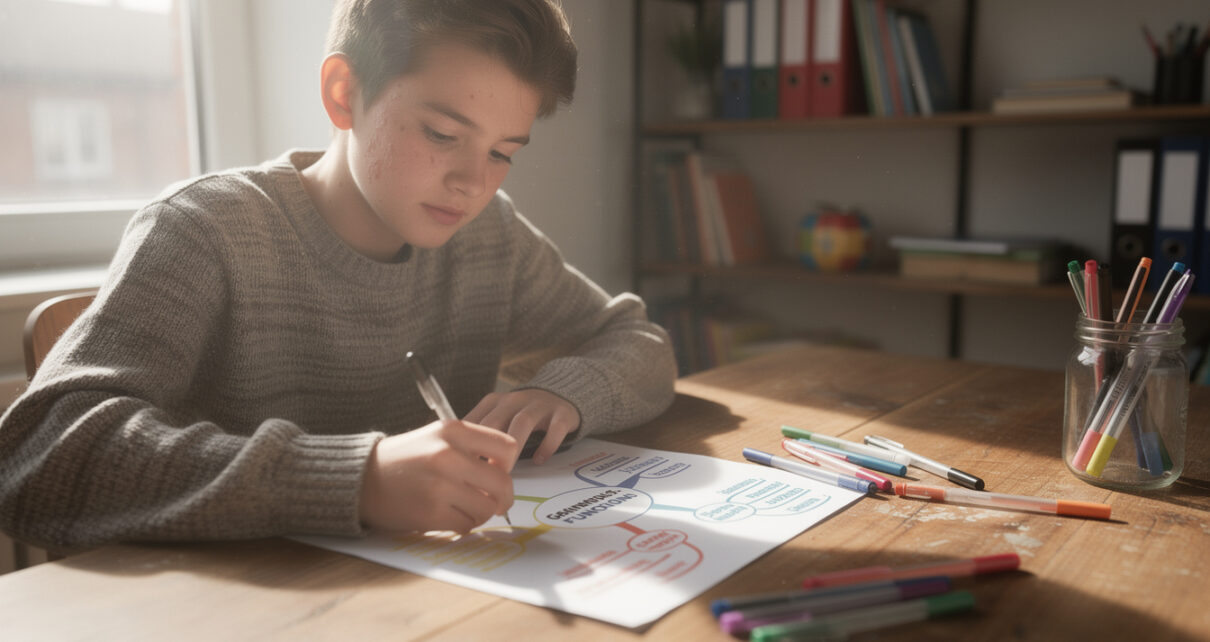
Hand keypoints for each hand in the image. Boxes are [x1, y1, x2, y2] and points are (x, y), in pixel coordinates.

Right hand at [359, 419, 515, 532]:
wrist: (361, 478)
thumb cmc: (403, 458)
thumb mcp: (436, 436)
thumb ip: (470, 447)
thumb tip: (504, 471)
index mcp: (453, 430)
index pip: (507, 447)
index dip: (508, 465)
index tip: (499, 473)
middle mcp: (448, 455)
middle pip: (502, 482)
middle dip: (503, 498)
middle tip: (496, 502)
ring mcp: (440, 484)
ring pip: (487, 507)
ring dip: (481, 513)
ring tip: (466, 508)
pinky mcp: (431, 512)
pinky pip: (467, 524)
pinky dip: (463, 524)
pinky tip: (450, 516)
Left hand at [464, 389, 580, 464]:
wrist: (559, 396)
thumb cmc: (521, 415)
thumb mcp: (498, 418)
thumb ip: (481, 435)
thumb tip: (459, 464)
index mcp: (494, 402)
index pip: (474, 422)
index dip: (465, 447)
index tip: (462, 469)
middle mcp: (514, 400)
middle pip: (495, 422)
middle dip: (486, 450)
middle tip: (481, 476)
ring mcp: (539, 405)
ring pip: (522, 423)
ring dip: (512, 448)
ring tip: (506, 472)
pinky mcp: (561, 413)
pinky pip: (555, 428)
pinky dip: (547, 445)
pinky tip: (539, 460)